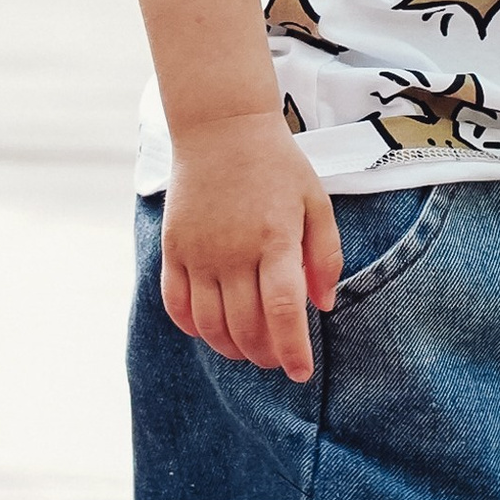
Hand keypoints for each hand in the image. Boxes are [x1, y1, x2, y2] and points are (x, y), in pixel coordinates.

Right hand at [161, 112, 344, 380]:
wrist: (221, 127)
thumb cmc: (277, 165)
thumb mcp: (316, 201)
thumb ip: (325, 255)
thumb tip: (323, 305)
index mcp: (274, 239)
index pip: (282, 312)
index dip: (292, 351)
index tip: (301, 373)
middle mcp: (233, 251)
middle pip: (245, 327)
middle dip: (264, 355)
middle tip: (276, 358)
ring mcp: (198, 252)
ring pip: (209, 324)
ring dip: (230, 348)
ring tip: (247, 349)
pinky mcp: (174, 248)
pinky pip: (176, 304)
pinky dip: (192, 328)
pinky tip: (210, 329)